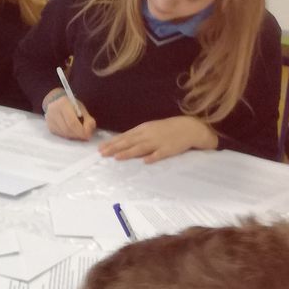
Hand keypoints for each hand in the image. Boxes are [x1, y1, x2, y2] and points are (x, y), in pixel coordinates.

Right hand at [44, 93, 96, 140]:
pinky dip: (68, 136)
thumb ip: (88, 120)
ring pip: (63, 134)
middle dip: (78, 135)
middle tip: (85, 136)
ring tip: (79, 133)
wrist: (56, 101)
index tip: (88, 135)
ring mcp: (50, 120)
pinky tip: (72, 132)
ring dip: (73, 136)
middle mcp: (54, 111)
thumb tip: (88, 133)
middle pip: (67, 130)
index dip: (81, 131)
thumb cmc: (71, 104)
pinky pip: (60, 135)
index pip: (72, 122)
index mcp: (63, 104)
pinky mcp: (49, 126)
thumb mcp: (81, 108)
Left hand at [99, 116, 216, 162]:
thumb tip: (122, 142)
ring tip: (117, 157)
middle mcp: (148, 135)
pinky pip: (160, 154)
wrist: (188, 127)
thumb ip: (137, 136)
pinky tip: (146, 161)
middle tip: (102, 154)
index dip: (112, 142)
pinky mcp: (168, 149)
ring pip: (141, 148)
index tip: (100, 148)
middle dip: (115, 148)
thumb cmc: (167, 129)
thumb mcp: (150, 129)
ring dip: (129, 152)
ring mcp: (158, 142)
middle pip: (129, 142)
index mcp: (143, 129)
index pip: (125, 136)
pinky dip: (153, 157)